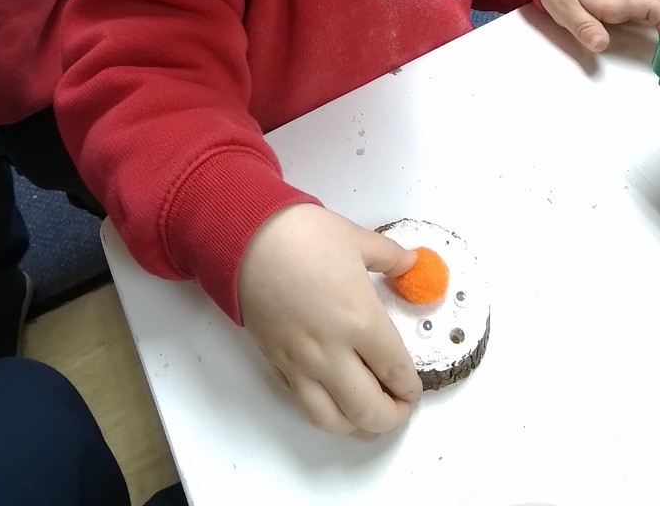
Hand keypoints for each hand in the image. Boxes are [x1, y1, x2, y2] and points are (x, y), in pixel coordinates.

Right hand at [237, 204, 421, 434]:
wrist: (246, 239)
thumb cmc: (304, 235)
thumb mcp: (357, 238)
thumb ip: (390, 257)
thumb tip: (410, 264)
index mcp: (361, 321)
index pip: (395, 371)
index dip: (410, 387)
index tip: (414, 387)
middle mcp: (333, 352)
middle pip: (368, 410)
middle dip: (391, 417)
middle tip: (400, 406)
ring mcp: (301, 363)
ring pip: (333, 419)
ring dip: (357, 425)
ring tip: (368, 414)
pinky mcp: (277, 363)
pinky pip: (302, 402)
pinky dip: (324, 410)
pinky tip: (333, 398)